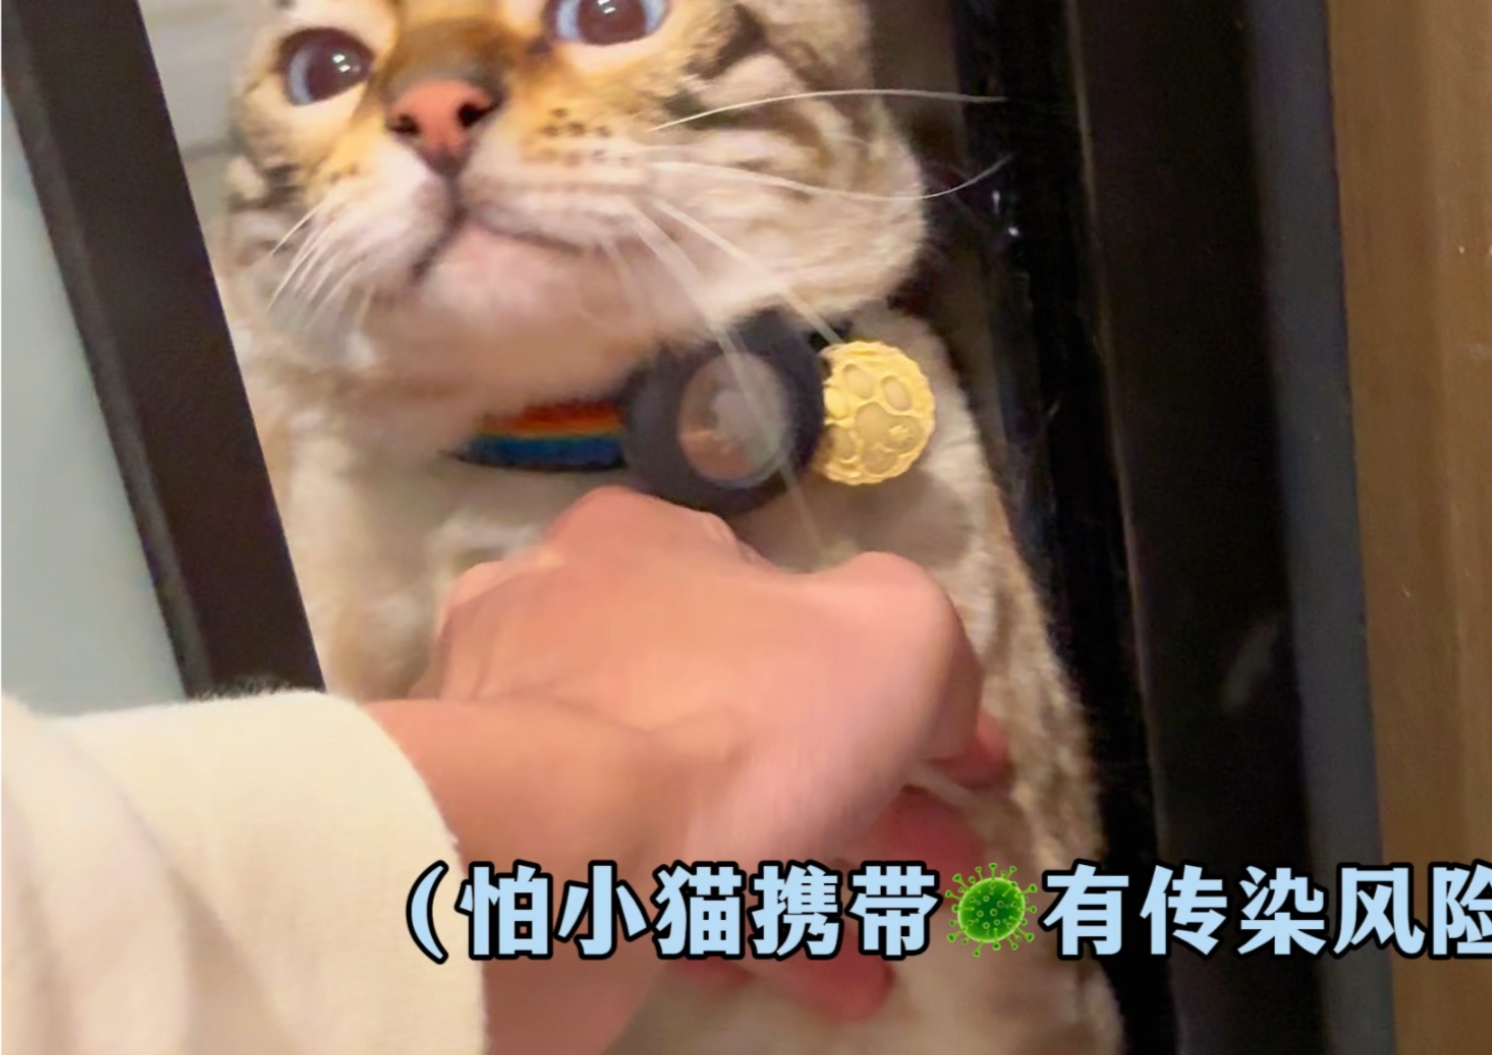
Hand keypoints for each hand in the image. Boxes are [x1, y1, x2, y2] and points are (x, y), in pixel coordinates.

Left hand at [366, 487, 1002, 1054]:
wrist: (560, 860)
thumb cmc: (737, 713)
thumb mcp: (894, 632)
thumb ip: (930, 643)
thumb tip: (935, 699)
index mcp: (640, 544)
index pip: (777, 592)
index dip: (882, 670)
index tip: (951, 751)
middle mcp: (563, 627)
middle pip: (746, 709)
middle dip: (865, 791)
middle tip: (945, 855)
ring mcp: (524, 746)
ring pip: (697, 803)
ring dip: (813, 872)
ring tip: (890, 941)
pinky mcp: (507, 852)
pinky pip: (645, 878)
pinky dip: (737, 920)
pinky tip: (819, 979)